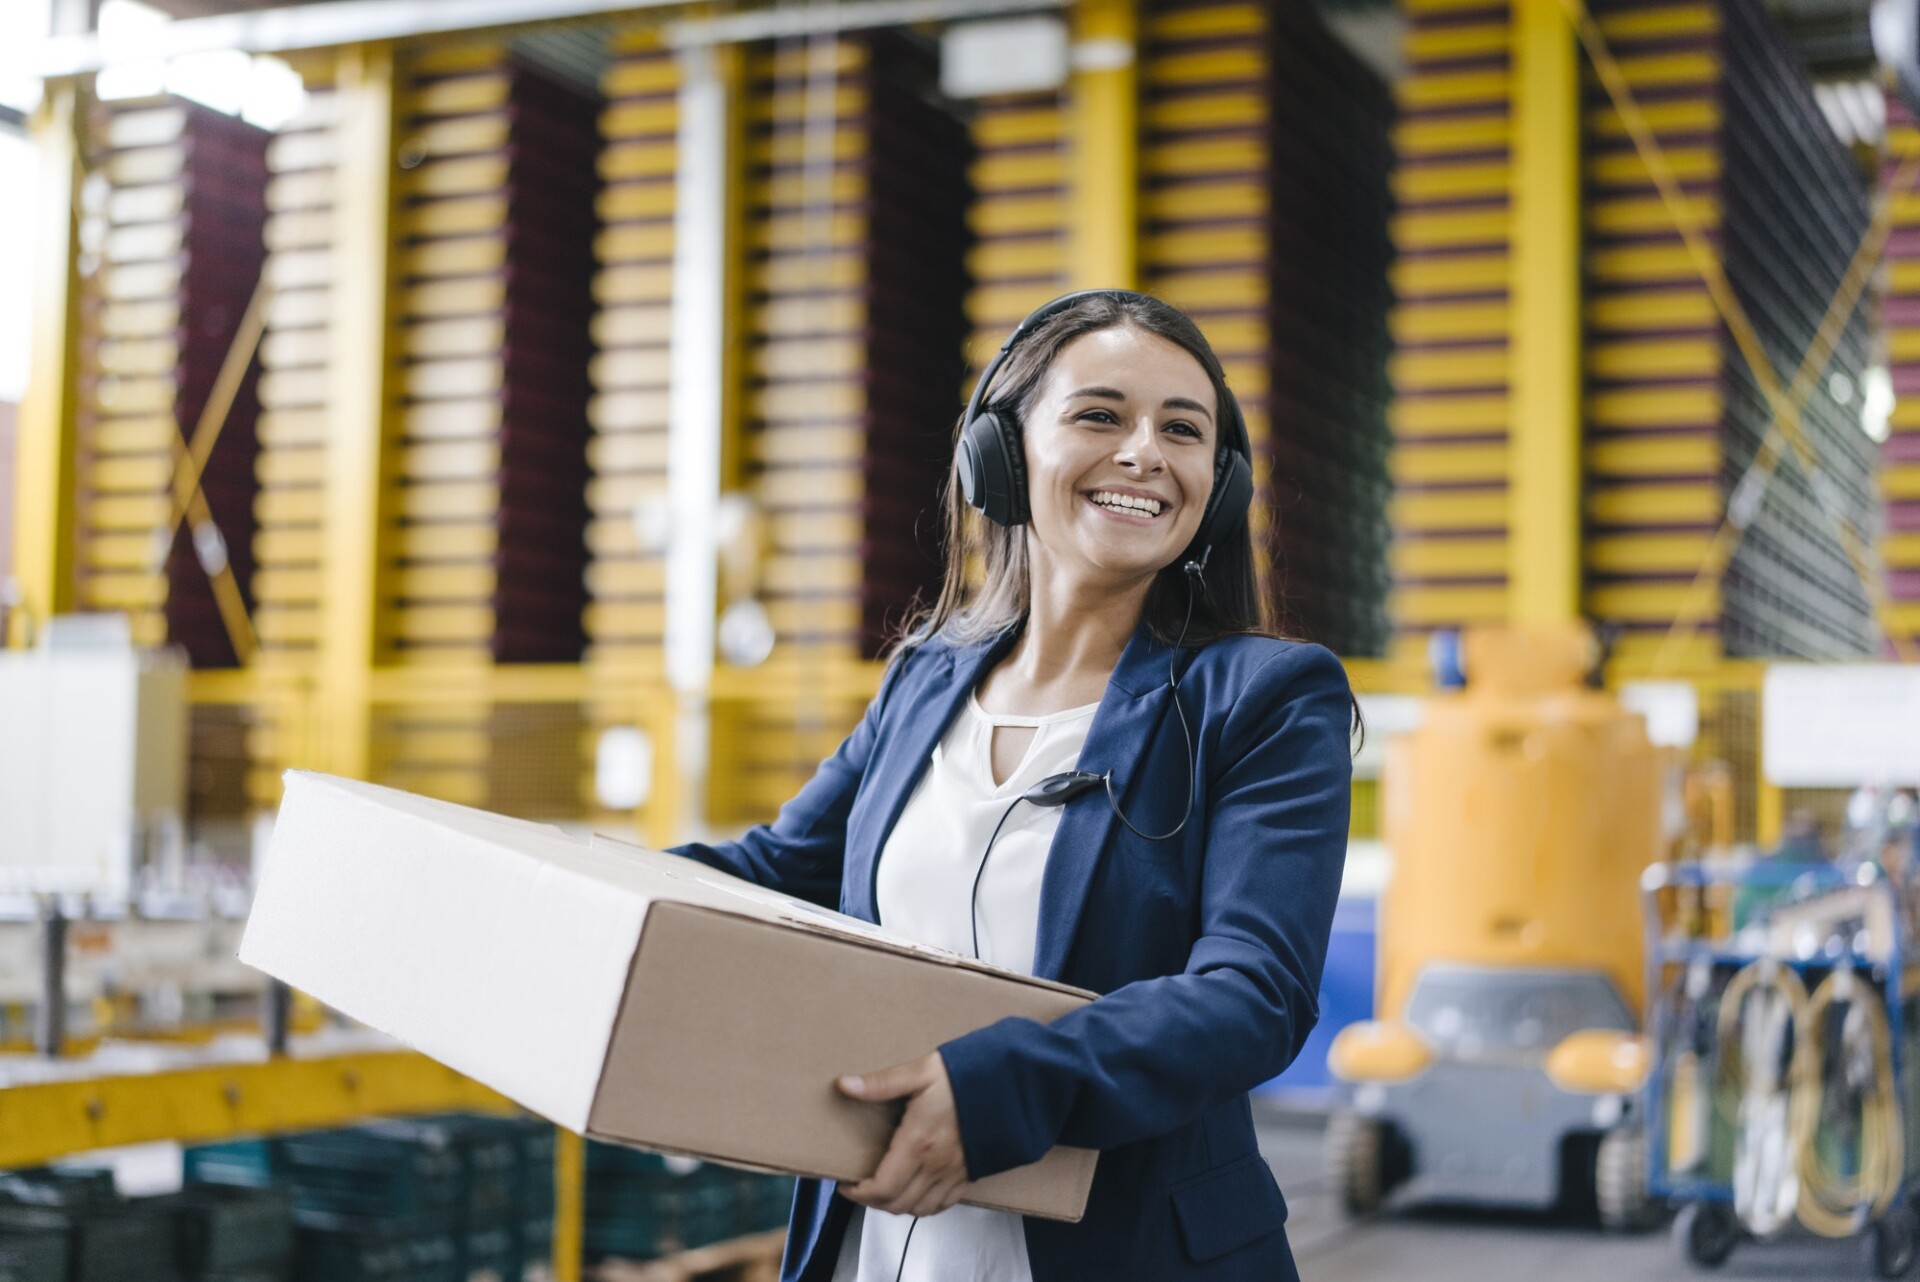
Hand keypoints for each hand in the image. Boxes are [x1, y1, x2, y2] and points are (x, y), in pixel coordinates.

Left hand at [838, 1051, 969, 1216]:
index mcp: (917, 1142)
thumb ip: (881, 1084)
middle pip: (896, 1204)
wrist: (1009, 1084)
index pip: (882, 1188)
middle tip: (861, 1187)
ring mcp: (953, 1172)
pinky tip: (916, 1191)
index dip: (859, 1194)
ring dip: (897, 1206)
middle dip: (872, 1202)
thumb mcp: (919, 1073)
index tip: (847, 1184)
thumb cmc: (963, 1076)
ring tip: (884, 1190)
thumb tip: (845, 1085)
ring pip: (918, 1209)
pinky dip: (924, 1206)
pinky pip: (943, 1205)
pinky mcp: (968, 1174)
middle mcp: (935, 1164)